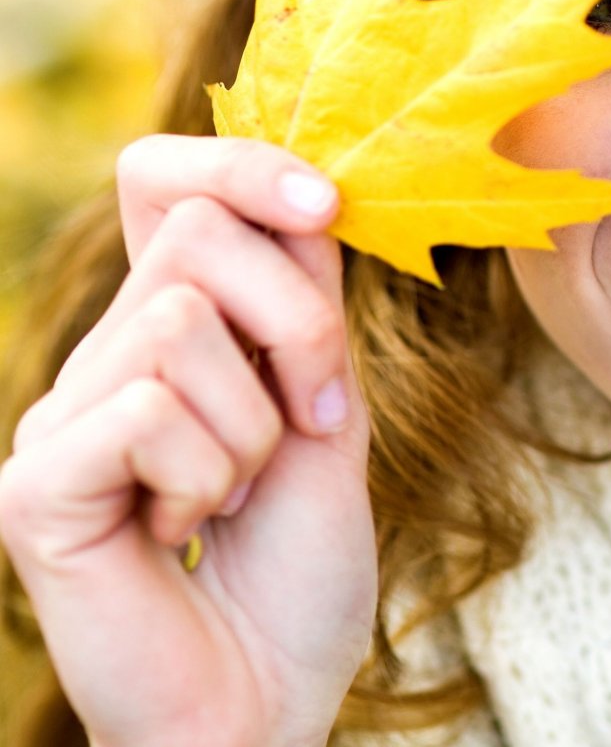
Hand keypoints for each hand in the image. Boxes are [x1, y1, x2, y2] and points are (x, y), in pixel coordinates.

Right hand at [0, 134, 377, 746]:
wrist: (272, 699)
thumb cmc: (300, 571)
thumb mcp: (328, 412)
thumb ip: (306, 309)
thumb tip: (303, 192)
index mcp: (170, 335)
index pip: (163, 182)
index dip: (241, 162)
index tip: (328, 206)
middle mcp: (102, 362)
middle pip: (193, 232)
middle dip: (298, 322)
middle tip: (313, 423)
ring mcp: (61, 420)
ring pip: (177, 322)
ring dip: (255, 423)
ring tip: (234, 499)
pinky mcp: (37, 483)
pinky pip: (147, 410)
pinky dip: (205, 474)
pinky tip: (180, 535)